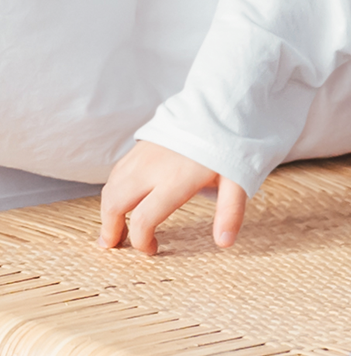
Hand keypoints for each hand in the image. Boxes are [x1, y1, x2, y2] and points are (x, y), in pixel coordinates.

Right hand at [98, 140, 247, 255]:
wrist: (217, 106)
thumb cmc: (228, 145)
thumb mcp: (238, 179)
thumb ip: (230, 212)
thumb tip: (224, 243)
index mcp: (175, 180)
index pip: (143, 219)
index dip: (141, 241)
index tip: (152, 249)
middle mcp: (151, 168)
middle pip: (114, 204)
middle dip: (110, 229)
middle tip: (114, 246)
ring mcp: (142, 156)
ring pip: (110, 188)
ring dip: (107, 211)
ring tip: (114, 229)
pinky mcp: (140, 146)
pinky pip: (116, 173)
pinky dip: (112, 192)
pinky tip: (121, 202)